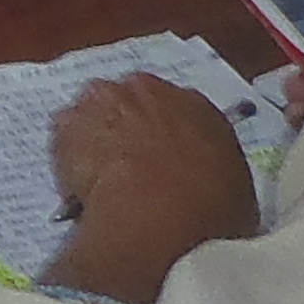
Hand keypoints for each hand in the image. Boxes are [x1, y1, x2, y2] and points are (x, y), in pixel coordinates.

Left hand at [44, 74, 255, 301]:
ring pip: (95, 116)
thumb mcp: (237, 195)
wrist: (159, 214)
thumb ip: (216, 174)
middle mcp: (147, 89)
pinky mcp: (66, 120)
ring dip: (96, 140)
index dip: (168, 139)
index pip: (179, 113)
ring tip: (102, 182)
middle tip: (131, 171)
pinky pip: (66, 139)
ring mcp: (102, 99)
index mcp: (196, 105)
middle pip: (132, 105)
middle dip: (129, 131)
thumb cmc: (212, 211)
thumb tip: (205, 189)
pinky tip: (80, 189)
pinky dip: (70, 160)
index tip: (164, 163)